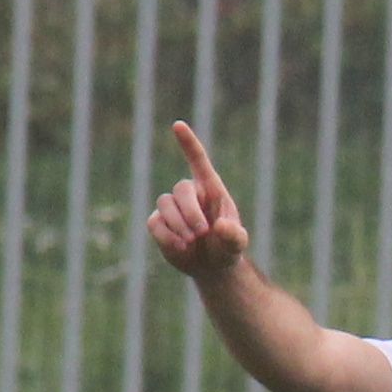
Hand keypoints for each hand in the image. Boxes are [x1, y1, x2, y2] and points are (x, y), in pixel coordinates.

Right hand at [147, 121, 249, 278]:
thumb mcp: (236, 244)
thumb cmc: (227, 247)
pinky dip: (167, 236)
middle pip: (180, 189)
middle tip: (202, 232)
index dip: (188, 143)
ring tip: (192, 241)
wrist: (211, 266)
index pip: (198, 161)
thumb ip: (234, 235)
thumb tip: (222, 227)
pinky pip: (154, 223)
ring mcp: (171, 208)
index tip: (178, 125)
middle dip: (190, 211)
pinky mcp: (158, 223)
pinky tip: (181, 248)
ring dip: (178, 224)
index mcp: (211, 190)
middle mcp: (189, 194)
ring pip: (164, 204)